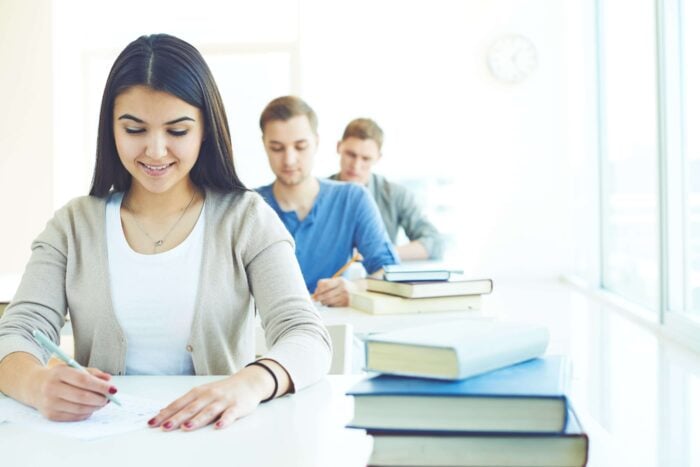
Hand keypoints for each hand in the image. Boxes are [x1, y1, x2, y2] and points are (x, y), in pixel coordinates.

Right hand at [32, 364, 114, 420]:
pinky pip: (74, 417)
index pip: (83, 380)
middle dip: (100, 399)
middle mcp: (51, 388)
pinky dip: (86, 413)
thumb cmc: (59, 376)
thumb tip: (108, 379)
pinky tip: (90, 408)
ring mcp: (49, 403)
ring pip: (79, 409)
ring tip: (102, 403)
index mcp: (58, 373)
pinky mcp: (50, 415)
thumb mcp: (73, 368)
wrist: (35, 386)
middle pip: (82, 396)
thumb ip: (92, 372)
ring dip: (95, 407)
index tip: (113, 389)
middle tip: (109, 398)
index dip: (100, 386)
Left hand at [148, 370, 269, 431]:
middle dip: (177, 418)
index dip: (166, 413)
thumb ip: (187, 403)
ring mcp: (223, 400)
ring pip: (208, 411)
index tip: (152, 422)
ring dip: (197, 420)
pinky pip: (230, 414)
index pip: (179, 403)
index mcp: (199, 392)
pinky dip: (224, 420)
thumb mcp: (203, 393)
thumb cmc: (223, 390)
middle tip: (164, 427)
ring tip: (186, 428)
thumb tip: (165, 412)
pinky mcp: (237, 406)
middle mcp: (209, 395)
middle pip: (191, 408)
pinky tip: (218, 426)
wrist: (249, 381)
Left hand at [313, 277, 356, 306]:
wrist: (357, 290)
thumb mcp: (335, 281)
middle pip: (326, 295)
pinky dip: (329, 305)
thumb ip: (324, 284)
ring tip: (323, 301)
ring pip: (329, 302)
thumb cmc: (342, 285)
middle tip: (316, 299)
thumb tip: (315, 293)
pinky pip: (333, 306)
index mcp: (340, 281)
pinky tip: (330, 303)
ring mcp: (345, 297)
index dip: (318, 290)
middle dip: (319, 298)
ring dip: (323, 302)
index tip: (315, 293)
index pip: (325, 285)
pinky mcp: (346, 304)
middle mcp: (344, 289)